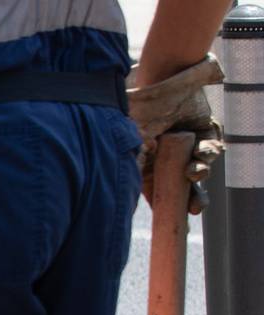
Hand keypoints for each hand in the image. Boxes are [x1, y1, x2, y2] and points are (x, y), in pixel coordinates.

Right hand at [128, 55, 224, 212]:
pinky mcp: (203, 126)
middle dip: (190, 197)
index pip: (155, 188)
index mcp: (145, 160)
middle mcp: (165, 152)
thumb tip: (123, 197)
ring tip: (196, 171)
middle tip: (196, 208)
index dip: (164, 204)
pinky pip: (212, 146)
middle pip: (180, 183)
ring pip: (198, 166)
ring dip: (200, 171)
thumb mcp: (130, 144)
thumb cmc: (142, 109)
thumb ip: (132, 169)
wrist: (165, 75)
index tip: (172, 218)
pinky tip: (205, 149)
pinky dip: (210, 150)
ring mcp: (185, 140)